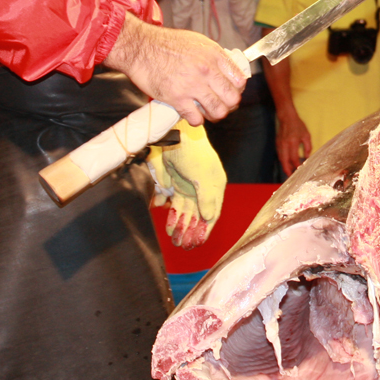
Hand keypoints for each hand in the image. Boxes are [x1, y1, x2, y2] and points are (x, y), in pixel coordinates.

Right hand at [107, 13, 245, 125]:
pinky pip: (196, 118)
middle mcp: (206, 70)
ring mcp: (192, 85)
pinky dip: (196, 120)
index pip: (239, 79)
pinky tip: (192, 115)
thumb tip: (225, 69)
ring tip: (208, 112)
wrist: (140, 48)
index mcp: (213, 55)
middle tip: (221, 105)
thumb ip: (213, 56)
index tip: (231, 91)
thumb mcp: (197, 41)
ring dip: (215, 115)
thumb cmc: (165, 43)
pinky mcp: (177, 98)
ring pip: (218, 111)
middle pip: (232, 98)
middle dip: (229, 105)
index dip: (237, 89)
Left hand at [148, 121, 226, 249]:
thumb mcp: (204, 177)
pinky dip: (166, 211)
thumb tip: (209, 219)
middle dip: (189, 231)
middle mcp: (200, 190)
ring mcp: (185, 186)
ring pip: (182, 211)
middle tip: (183, 245)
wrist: (173, 133)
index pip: (211, 214)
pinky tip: (166, 220)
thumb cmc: (194, 153)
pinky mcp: (170, 182)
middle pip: (196, 215)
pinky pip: (169, 201)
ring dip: (178, 224)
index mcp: (213, 188)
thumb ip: (207, 199)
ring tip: (174, 239)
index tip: (197, 243)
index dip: (204, 230)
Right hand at [275, 105, 312, 175]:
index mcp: (293, 142)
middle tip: (290, 176)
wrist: (287, 118)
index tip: (299, 170)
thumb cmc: (298, 126)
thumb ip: (308, 147)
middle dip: (287, 170)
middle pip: (284, 161)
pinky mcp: (277, 143)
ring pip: (281, 158)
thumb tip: (307, 157)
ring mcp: (279, 144)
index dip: (296, 165)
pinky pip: (280, 154)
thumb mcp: (306, 135)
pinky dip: (283, 160)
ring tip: (290, 171)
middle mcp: (284, 144)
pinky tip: (287, 162)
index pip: (294, 157)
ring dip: (285, 165)